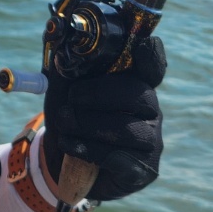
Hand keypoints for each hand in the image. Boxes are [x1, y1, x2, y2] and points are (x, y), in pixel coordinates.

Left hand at [42, 36, 165, 201]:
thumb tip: (60, 41)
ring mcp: (150, 142)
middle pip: (139, 96)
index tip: (144, 46)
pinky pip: (121, 159)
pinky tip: (70, 145)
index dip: (151, 57)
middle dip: (100, 94)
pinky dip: (90, 150)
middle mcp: (150, 112)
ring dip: (89, 124)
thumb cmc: (70, 114)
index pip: (152, 69)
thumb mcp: (63, 86)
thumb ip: (67, 64)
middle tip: (72, 98)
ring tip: (64, 123)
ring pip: (128, 130)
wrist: (62, 160)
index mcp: (135, 85)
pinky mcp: (142, 170)